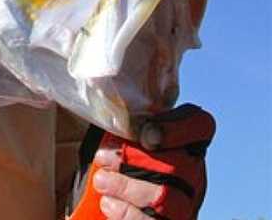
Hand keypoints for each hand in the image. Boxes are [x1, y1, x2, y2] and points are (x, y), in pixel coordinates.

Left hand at [88, 104, 214, 218]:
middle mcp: (193, 175)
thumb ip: (124, 124)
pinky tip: (109, 204)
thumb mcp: (123, 141)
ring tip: (101, 181)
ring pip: (165, 194)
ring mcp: (186, 204)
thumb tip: (99, 93)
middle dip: (132, 160)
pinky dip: (126, 212)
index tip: (145, 134)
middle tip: (102, 158)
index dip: (178, 126)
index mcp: (185, 146)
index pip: (201, 124)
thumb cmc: (119, 168)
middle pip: (179, 163)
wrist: (123, 207)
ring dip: (125, 186)